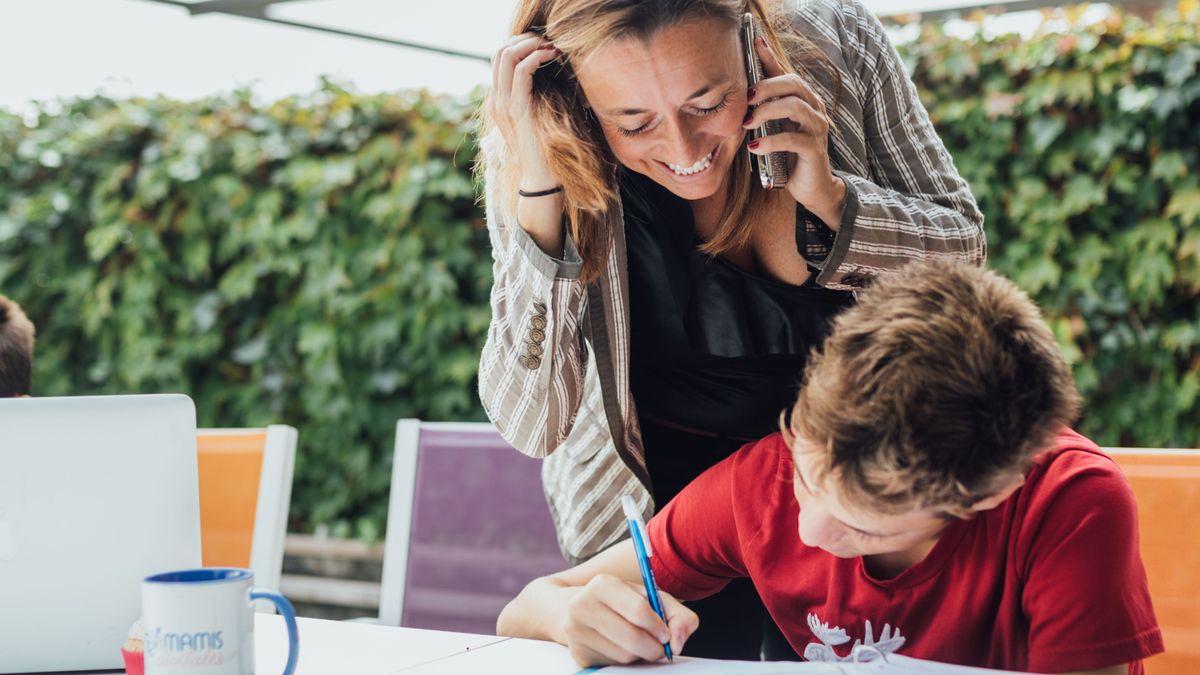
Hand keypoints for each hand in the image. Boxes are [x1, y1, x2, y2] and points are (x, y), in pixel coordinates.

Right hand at [489, 32, 562, 191]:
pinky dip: (537, 57)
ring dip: (531, 45)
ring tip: (551, 47)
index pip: (499, 58)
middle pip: (499, 51)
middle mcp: (496, 100)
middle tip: (548, 42)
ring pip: (506, 55)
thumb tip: (548, 77)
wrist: (540, 178)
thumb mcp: (536, 118)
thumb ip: (535, 99)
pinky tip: (552, 57)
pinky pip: (521, 71)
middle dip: (525, 39)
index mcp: (498, 101)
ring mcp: (503, 104)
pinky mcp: (517, 109)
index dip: (520, 44)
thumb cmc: (544, 149)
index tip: (543, 45)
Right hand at [561, 574, 698, 666]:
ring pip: (624, 655)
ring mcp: (576, 631)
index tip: (666, 633)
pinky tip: (622, 647)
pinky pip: (613, 664)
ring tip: (639, 643)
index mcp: (602, 584)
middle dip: (654, 647)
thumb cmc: (620, 602)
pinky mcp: (578, 653)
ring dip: (640, 654)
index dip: (658, 626)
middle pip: (631, 638)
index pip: (638, 610)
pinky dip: (625, 660)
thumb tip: (678, 642)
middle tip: (661, 647)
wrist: (571, 608)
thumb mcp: (648, 597)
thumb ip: (675, 614)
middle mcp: (583, 606)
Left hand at [742, 36, 845, 228]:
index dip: (771, 58)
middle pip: (794, 83)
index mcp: (805, 101)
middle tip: (746, 98)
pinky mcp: (814, 149)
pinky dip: (770, 142)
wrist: (812, 188)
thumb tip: (739, 98)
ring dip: (766, 112)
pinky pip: (792, 139)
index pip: (787, 74)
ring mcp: (817, 128)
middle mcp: (815, 109)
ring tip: (747, 124)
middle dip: (766, 86)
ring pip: (794, 106)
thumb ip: (764, 113)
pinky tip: (755, 148)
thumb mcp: (775, 130)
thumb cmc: (790, 157)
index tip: (753, 44)